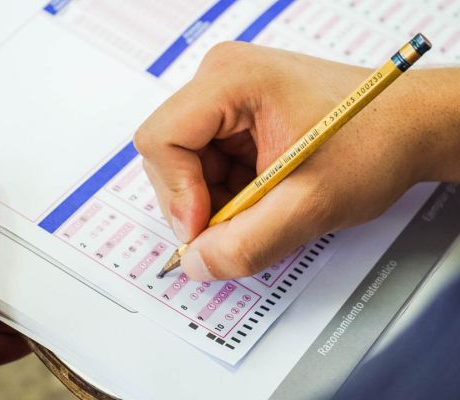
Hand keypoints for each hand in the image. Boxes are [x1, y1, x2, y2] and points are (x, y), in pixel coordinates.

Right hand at [134, 42, 459, 279]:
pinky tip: (263, 195)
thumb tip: (196, 264)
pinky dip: (226, 193)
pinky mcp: (234, 115)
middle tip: (241, 225)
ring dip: (214, 201)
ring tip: (264, 207)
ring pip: (185, 166)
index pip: (162, 140)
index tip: (205, 230)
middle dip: (198, 202)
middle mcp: (220, 79)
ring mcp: (225, 96)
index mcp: (231, 80)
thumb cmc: (374, 142)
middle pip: (169, 155)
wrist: (408, 126)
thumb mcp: (311, 205)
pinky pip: (206, 164)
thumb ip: (248, 243)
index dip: (177, 193)